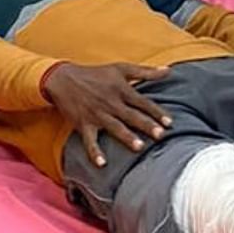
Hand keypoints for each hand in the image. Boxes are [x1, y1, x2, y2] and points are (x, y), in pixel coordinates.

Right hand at [42, 62, 172, 166]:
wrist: (64, 79)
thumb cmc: (96, 74)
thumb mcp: (121, 68)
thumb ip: (146, 71)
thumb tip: (169, 70)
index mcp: (121, 90)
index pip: (143, 102)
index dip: (156, 112)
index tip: (170, 122)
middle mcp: (111, 103)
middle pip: (131, 116)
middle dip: (146, 125)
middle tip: (160, 135)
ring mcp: (97, 115)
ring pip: (114, 127)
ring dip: (126, 137)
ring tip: (139, 147)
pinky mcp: (84, 125)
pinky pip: (90, 141)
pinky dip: (94, 152)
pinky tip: (102, 164)